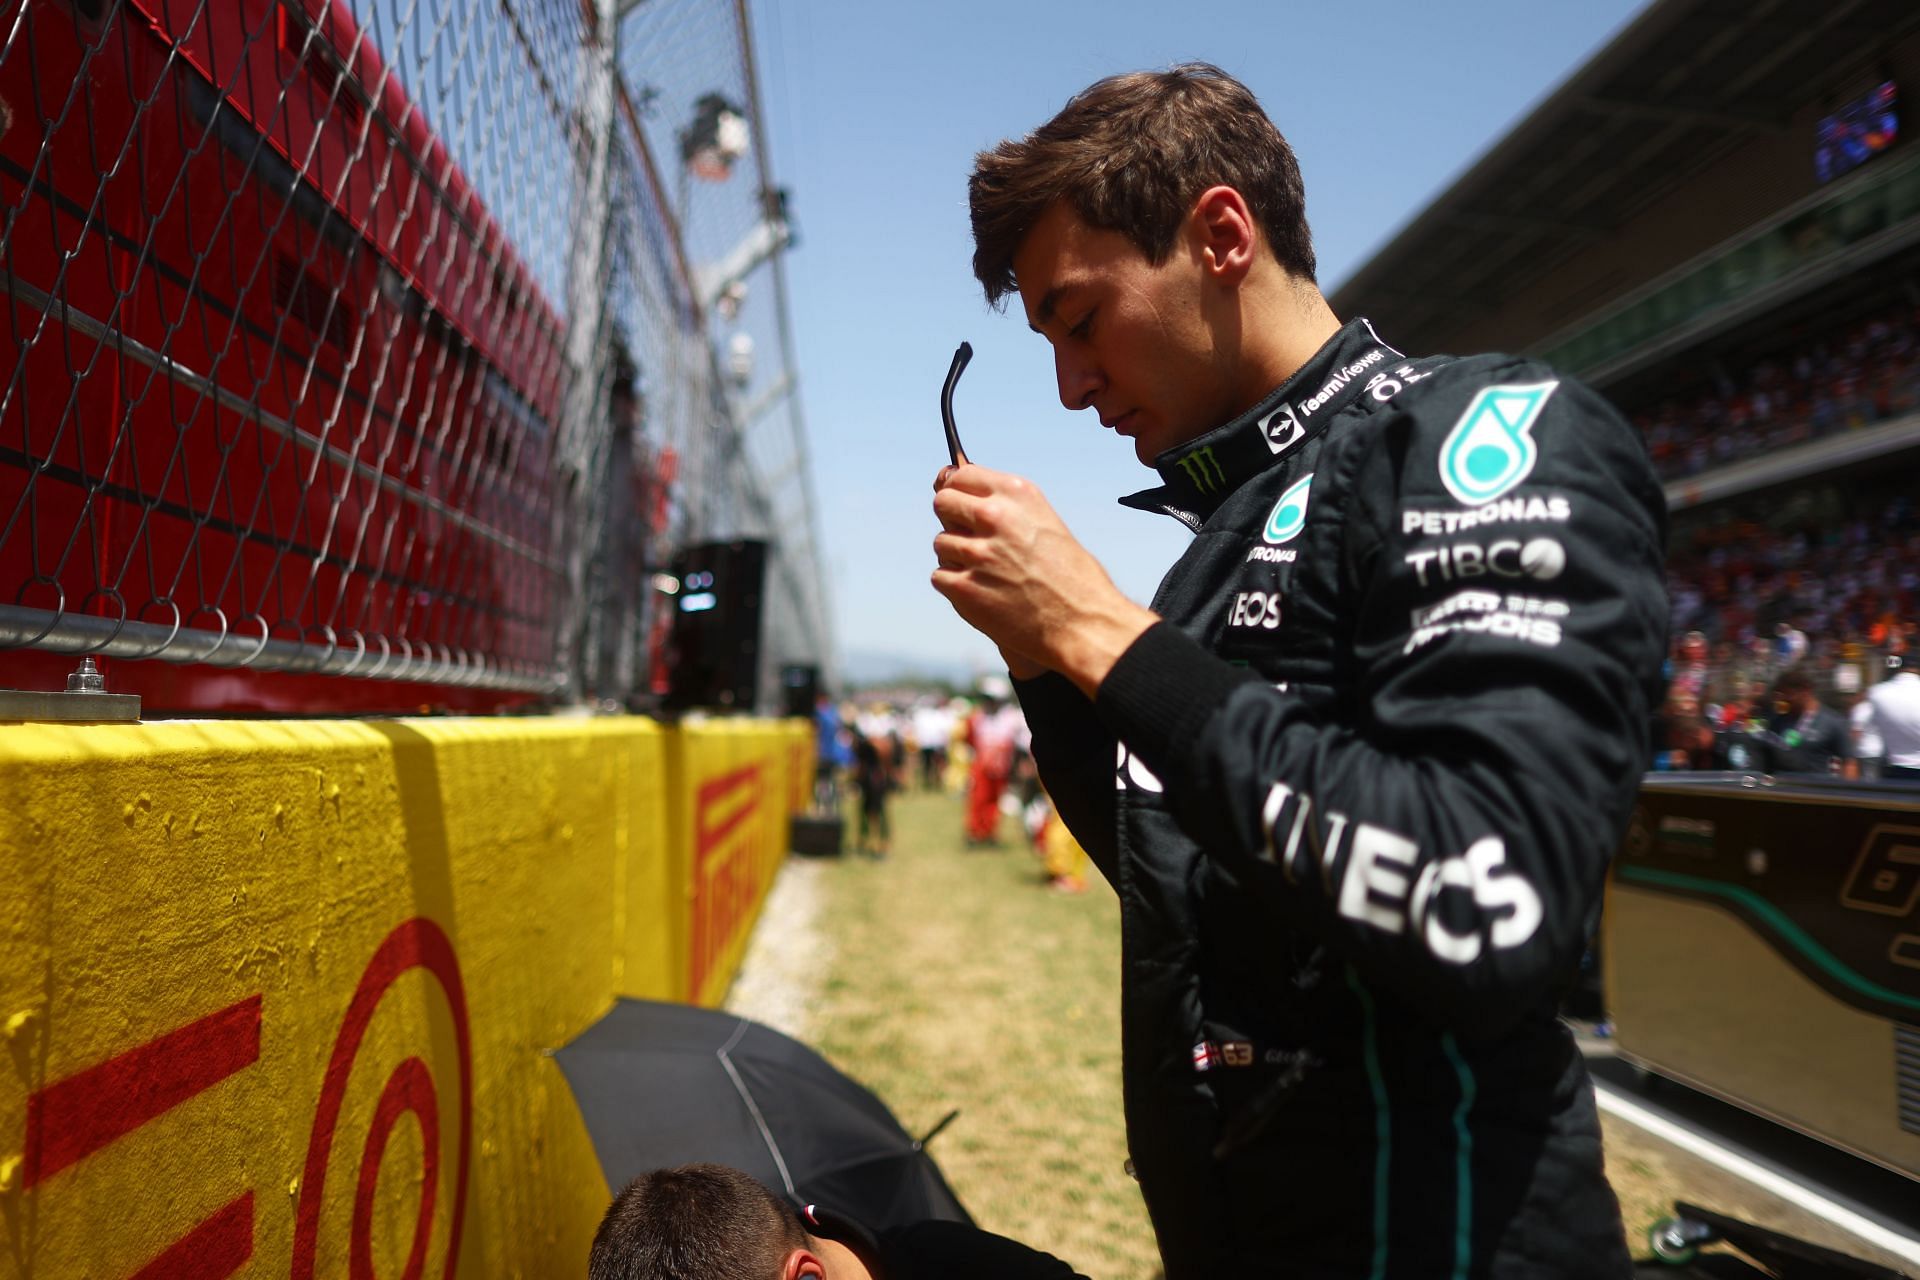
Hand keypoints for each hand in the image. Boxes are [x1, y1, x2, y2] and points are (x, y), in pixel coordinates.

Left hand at [931, 464, 1157, 696]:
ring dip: (957, 558)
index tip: (963, 506)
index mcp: (1017, 494)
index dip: (959, 491)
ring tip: (990, 573)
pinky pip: (939, 576)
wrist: (1082, 622)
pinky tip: (983, 592)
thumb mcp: (1043, 521)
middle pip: (943, 503)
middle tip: (974, 542)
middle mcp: (995, 517)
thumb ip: (1000, 503)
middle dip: (952, 520)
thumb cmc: (1069, 575)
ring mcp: (978, 553)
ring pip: (941, 543)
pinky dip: (955, 586)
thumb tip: (945, 481)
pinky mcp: (965, 587)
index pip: (960, 475)